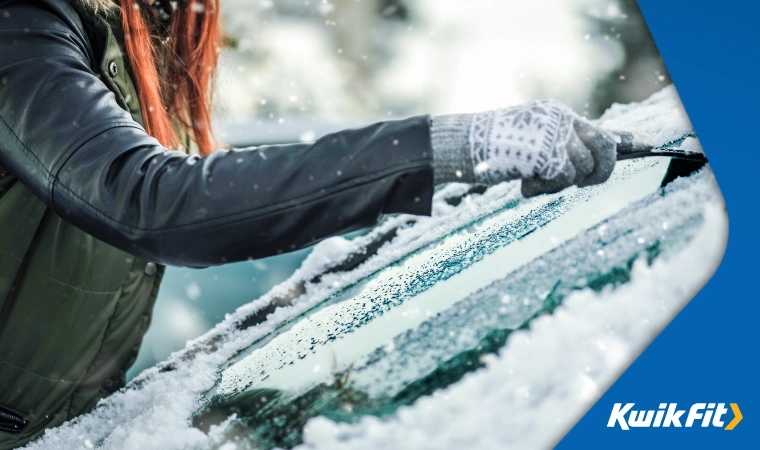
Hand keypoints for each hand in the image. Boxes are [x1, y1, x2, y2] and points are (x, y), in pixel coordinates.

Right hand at [430, 100, 617, 196]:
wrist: (461, 144)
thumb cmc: (488, 148)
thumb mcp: (528, 141)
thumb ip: (554, 147)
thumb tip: (584, 168)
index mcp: (555, 114)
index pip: (597, 131)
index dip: (610, 152)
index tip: (612, 166)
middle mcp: (559, 119)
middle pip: (603, 146)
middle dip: (600, 171)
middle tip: (584, 184)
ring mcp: (553, 134)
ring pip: (581, 168)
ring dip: (559, 184)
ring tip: (532, 183)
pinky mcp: (545, 152)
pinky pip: (562, 178)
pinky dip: (545, 188)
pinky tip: (524, 185)